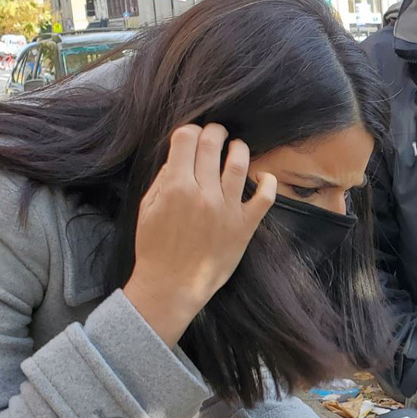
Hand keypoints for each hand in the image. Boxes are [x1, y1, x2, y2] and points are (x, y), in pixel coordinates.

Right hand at [124, 124, 275, 345]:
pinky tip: (263, 176)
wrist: (171, 286)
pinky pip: (265, 197)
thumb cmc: (155, 248)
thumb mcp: (148, 208)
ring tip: (237, 147)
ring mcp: (226, 209)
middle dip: (214, 131)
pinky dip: (269, 182)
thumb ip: (163, 179)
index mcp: (176, 187)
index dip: (189, 131)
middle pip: (212, 144)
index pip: (186, 138)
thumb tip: (179, 157)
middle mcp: (203, 193)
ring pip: (239, 163)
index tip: (192, 136)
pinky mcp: (244, 226)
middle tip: (216, 132)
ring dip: (239, 148)